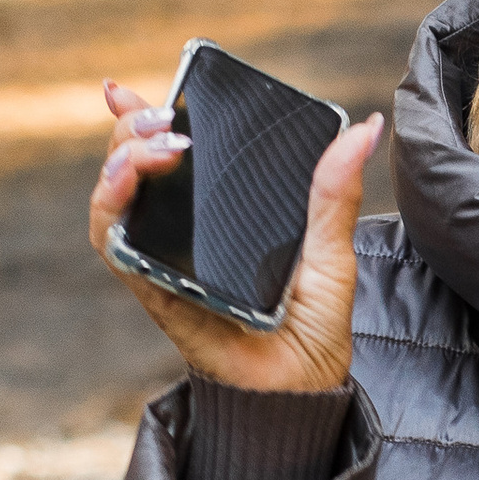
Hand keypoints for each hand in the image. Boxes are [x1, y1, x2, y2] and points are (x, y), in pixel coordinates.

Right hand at [90, 76, 381, 392]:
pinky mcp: (155, 289)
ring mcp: (164, 261)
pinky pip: (116, 246)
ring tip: (157, 142)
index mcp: (217, 216)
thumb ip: (335, 189)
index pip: (168, 156)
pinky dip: (112, 210)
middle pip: (133, 167)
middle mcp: (182, 234)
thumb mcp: (331, 248)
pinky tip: (126, 182)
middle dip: (132, 128)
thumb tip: (366, 126)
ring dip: (122, 160)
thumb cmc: (315, 327)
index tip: (124, 90)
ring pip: (116, 200)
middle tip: (160, 113)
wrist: (303, 390)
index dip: (139, 119)